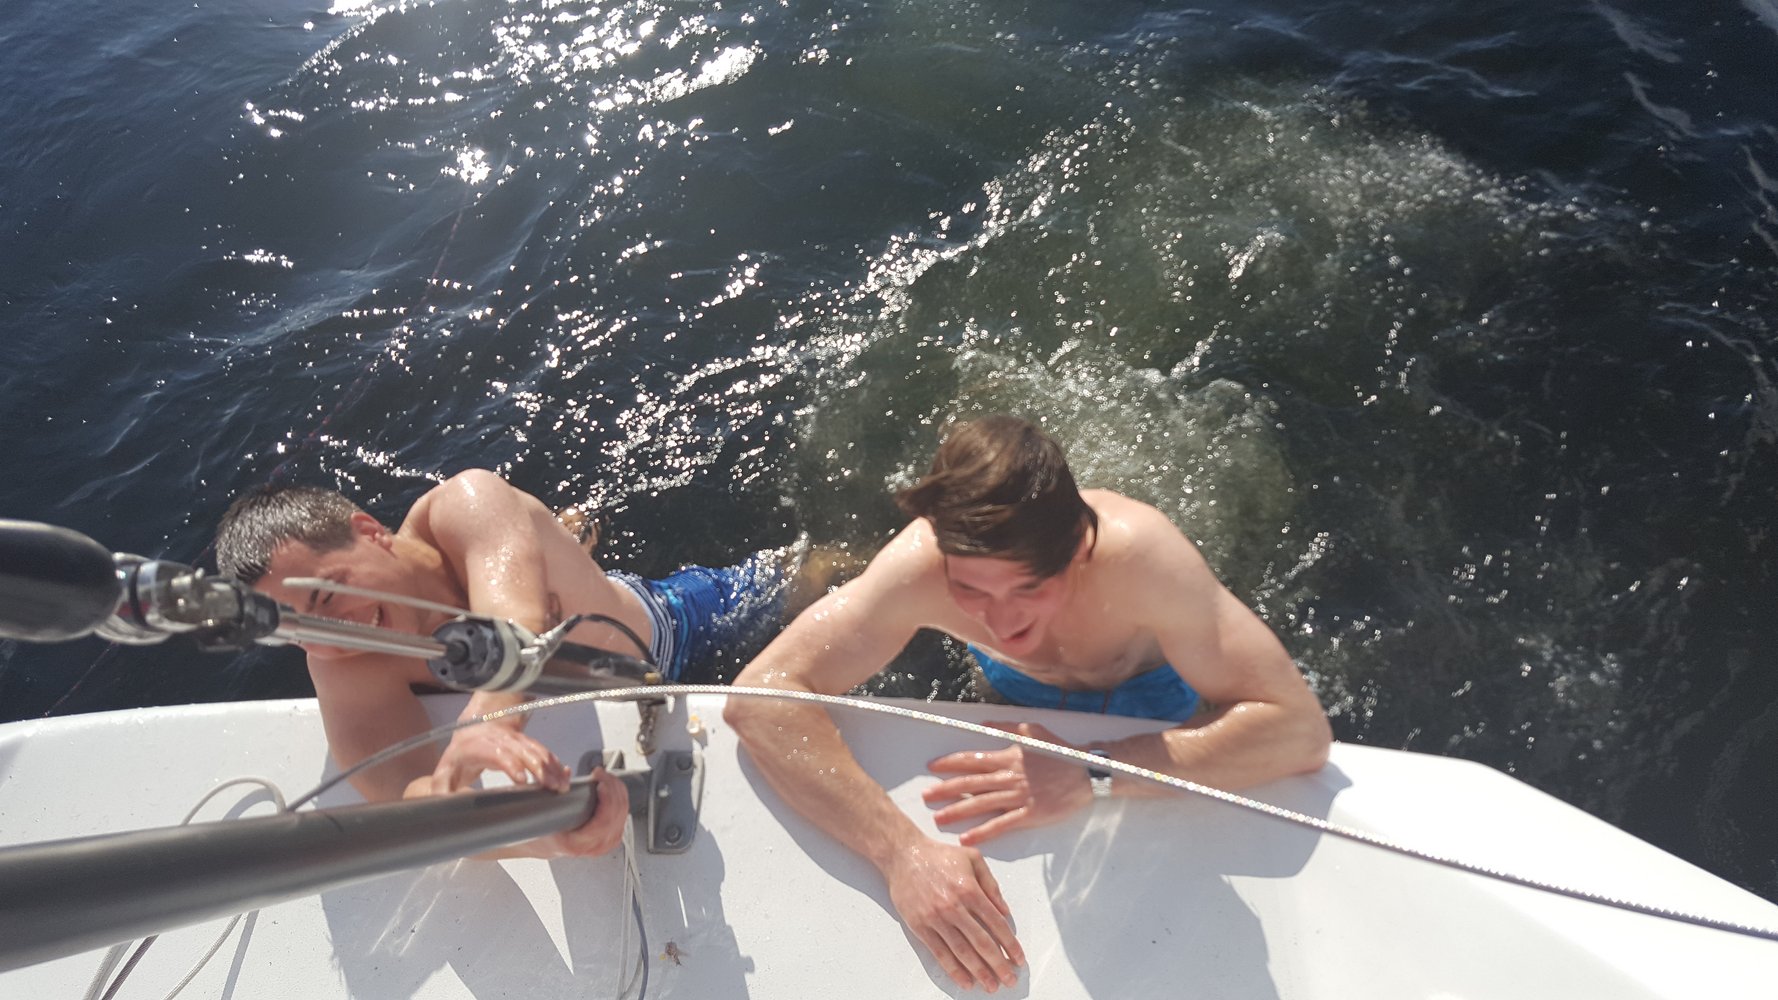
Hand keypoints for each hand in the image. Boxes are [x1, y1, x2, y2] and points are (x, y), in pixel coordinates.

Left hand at [432, 720, 570, 793]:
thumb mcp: (444, 773)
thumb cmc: (459, 756)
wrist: (473, 729)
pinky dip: (554, 763)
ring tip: (562, 786)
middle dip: (539, 768)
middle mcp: (500, 740)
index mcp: (478, 746)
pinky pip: (543, 751)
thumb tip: (441, 811)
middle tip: (552, 787)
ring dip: (551, 767)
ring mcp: (516, 740)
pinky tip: (563, 775)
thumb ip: (442, 792)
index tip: (522, 779)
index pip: (497, 752)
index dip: (511, 763)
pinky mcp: (526, 743)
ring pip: (536, 750)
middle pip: (523, 750)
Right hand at [534, 767, 629, 857]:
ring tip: (605, 776)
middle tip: (600, 774)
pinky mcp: (613, 836)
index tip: (601, 783)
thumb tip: (566, 774)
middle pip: (617, 814)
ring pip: (623, 812)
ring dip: (616, 789)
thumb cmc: (544, 832)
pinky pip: (623, 814)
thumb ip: (552, 794)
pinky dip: (620, 796)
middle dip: (611, 787)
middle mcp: (596, 846)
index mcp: (579, 844)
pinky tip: (612, 786)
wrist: (548, 845)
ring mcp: (607, 842)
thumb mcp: (542, 815)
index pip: (604, 822)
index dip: (608, 799)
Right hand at [881, 837, 1023, 991]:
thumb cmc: (939, 856)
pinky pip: (940, 953)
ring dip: (979, 972)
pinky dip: (954, 970)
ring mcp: (936, 919)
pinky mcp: (920, 927)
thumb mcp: (973, 858)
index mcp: (970, 890)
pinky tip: (965, 980)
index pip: (997, 924)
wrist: (904, 856)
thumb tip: (1005, 911)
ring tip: (991, 985)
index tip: (1019, 959)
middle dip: (999, 964)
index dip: (1010, 944)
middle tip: (1010, 980)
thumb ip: (991, 885)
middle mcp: (954, 907)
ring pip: (962, 952)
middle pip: (982, 943)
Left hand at [924, 722, 1093, 845]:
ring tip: (938, 818)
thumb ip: (1005, 728)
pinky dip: (983, 832)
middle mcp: (1009, 777)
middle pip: (969, 783)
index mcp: (1008, 757)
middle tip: (926, 796)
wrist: (1085, 772)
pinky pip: (1001, 825)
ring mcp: (1018, 797)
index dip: (949, 764)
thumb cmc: (1059, 751)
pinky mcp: (1029, 814)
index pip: (971, 760)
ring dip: (957, 812)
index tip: (932, 768)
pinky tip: (967, 838)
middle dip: (945, 790)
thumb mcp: (1031, 731)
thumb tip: (982, 725)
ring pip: (980, 804)